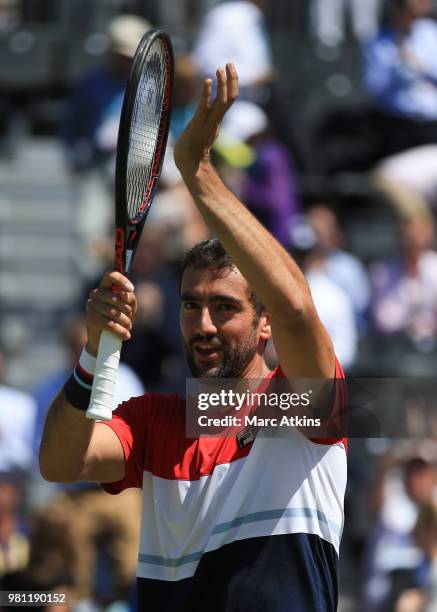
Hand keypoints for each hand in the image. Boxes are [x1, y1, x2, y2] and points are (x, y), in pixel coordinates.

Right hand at [85, 271, 136, 355]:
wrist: (105, 340)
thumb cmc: (119, 319)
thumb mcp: (128, 307)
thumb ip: (129, 298)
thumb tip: (125, 294)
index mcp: (105, 286)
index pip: (110, 275)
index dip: (121, 280)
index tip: (131, 289)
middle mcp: (95, 294)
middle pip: (115, 297)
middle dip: (127, 310)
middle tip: (130, 318)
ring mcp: (91, 306)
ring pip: (114, 312)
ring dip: (125, 322)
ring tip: (128, 328)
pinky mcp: (90, 319)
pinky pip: (109, 324)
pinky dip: (120, 331)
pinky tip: (126, 335)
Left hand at [174, 63, 238, 177]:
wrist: (189, 165)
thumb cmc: (192, 149)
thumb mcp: (202, 131)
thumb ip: (206, 122)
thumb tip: (206, 114)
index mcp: (217, 120)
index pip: (230, 98)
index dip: (231, 83)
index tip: (229, 68)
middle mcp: (216, 120)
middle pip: (231, 97)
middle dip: (232, 79)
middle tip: (229, 62)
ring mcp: (208, 122)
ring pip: (222, 101)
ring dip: (222, 84)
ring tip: (220, 68)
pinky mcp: (198, 124)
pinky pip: (204, 107)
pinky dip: (206, 94)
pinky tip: (207, 81)